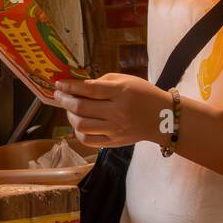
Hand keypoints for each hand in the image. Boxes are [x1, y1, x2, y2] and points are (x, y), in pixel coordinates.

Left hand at [54, 74, 171, 147]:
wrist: (164, 118)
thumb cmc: (142, 94)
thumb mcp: (125, 80)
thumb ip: (101, 82)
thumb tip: (76, 86)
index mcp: (121, 93)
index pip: (88, 89)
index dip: (69, 86)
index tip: (58, 84)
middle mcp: (117, 112)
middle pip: (81, 108)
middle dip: (64, 100)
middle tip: (58, 95)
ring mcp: (115, 129)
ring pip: (81, 125)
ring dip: (69, 116)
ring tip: (69, 109)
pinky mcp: (114, 142)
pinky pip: (88, 140)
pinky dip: (78, 131)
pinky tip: (78, 123)